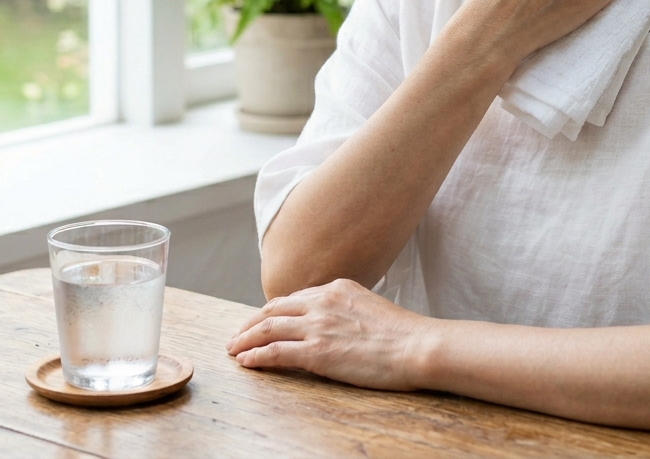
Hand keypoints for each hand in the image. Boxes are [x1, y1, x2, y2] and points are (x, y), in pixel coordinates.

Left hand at [226, 279, 430, 390]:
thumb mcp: (368, 307)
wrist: (416, 346)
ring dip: (245, 339)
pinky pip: (275, 353)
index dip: (271, 311)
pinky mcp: (317, 352)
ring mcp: (318, 326)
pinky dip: (256, 356)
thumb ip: (344, 309)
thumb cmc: (401, 333)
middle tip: (237, 336)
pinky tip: (246, 362)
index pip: (293, 298)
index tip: (260, 321)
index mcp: (337, 288)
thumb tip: (331, 323)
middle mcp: (323, 301)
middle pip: (273, 309)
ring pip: (268, 328)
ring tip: (233, 349)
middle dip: (250, 323)